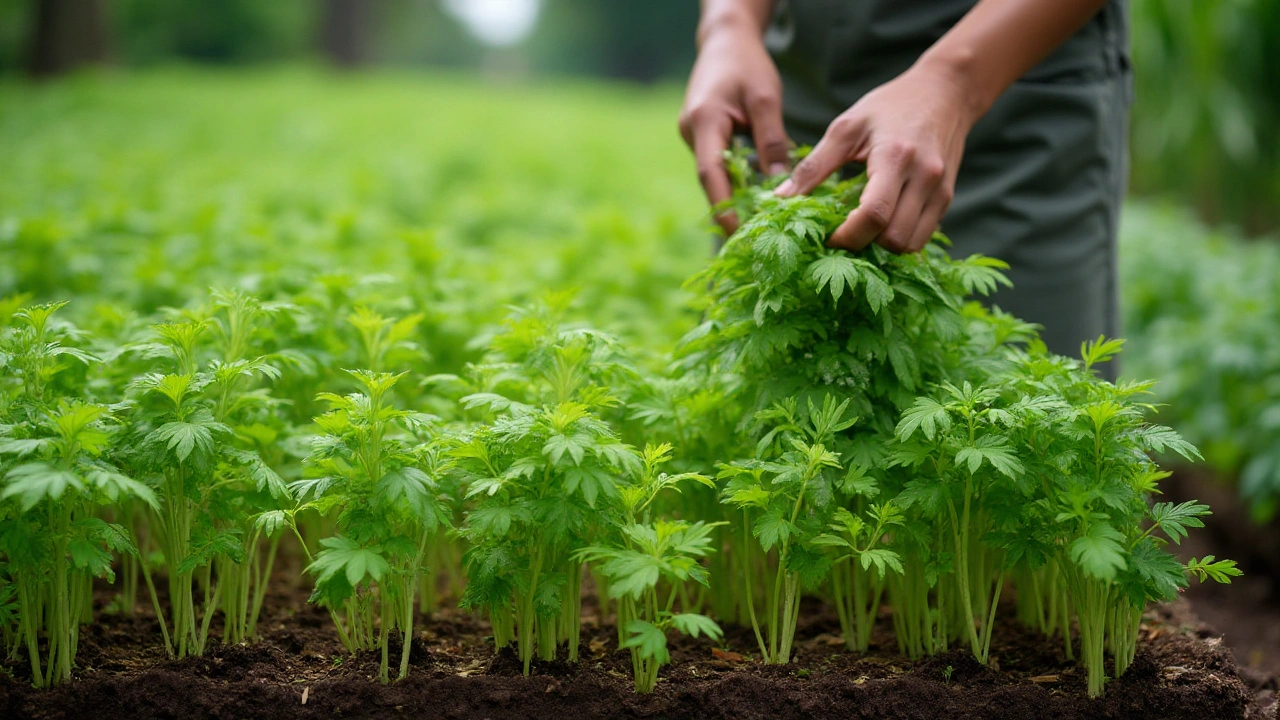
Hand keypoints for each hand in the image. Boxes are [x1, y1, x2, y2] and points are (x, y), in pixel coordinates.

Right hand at [679, 25, 790, 233]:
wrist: (725, 40)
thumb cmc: (747, 64)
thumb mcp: (766, 99)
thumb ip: (772, 141)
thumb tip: (781, 185)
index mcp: (704, 122)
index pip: (710, 173)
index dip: (723, 207)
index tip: (737, 233)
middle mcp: (691, 132)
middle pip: (710, 180)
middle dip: (730, 210)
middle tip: (753, 241)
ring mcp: (693, 135)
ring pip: (714, 174)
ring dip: (733, 197)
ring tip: (758, 227)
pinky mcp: (701, 135)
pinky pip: (716, 165)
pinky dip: (734, 181)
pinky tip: (754, 198)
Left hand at [774, 60, 978, 252]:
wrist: (945, 92)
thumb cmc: (891, 105)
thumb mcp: (847, 127)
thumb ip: (814, 165)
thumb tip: (781, 198)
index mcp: (895, 158)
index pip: (873, 215)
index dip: (846, 236)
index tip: (826, 236)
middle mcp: (924, 178)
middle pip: (893, 238)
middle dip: (863, 244)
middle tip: (841, 233)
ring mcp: (940, 190)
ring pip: (911, 244)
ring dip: (883, 246)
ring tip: (861, 230)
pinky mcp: (946, 198)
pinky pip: (923, 236)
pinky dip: (900, 239)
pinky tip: (882, 224)